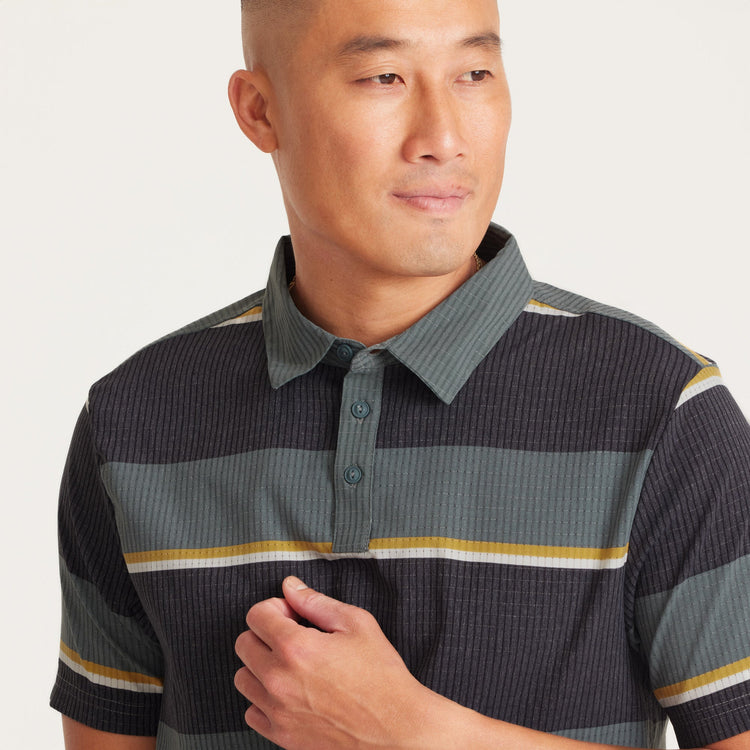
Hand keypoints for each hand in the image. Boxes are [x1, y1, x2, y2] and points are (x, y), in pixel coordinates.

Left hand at [234, 576, 444, 749]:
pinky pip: (251, 712)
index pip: (256, 615)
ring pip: (243, 678)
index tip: (291, 614)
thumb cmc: (382, 677)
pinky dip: (263, 700)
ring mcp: (278, 711)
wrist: (396, 730)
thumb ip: (317, 602)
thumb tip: (291, 587)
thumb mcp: (357, 624)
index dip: (275, 607)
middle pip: (243, 644)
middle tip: (291, 636)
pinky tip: (289, 692)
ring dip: (261, 666)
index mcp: (296, 647)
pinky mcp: (282, 736)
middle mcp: (279, 680)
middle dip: (264, 632)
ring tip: (290, 665)